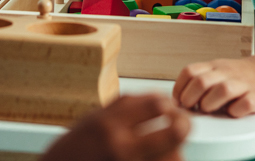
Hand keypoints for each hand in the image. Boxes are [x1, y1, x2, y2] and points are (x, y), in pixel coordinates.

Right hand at [41, 94, 189, 160]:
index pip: (155, 105)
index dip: (169, 104)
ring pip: (174, 157)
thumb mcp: (90, 121)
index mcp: (107, 123)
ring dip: (175, 151)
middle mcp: (120, 146)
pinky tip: (156, 158)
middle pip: (174, 132)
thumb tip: (156, 100)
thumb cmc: (70, 152)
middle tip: (182, 125)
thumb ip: (121, 109)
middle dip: (183, 126)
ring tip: (167, 149)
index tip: (169, 108)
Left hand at [173, 54, 254, 116]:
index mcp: (215, 67)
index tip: (178, 103)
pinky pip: (245, 104)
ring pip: (222, 90)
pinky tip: (233, 113)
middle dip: (190, 99)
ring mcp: (244, 84)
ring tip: (210, 111)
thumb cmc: (245, 76)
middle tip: (192, 110)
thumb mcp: (220, 71)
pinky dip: (236, 111)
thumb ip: (203, 81)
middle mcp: (228, 73)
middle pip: (201, 81)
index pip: (189, 72)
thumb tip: (179, 101)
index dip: (179, 89)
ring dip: (210, 104)